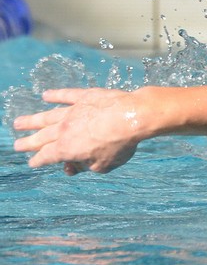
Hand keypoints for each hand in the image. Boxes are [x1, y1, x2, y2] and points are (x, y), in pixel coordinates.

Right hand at [12, 87, 148, 174]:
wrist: (131, 117)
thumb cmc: (119, 144)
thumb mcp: (103, 165)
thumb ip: (85, 167)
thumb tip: (72, 169)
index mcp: (68, 148)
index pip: (48, 156)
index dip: (39, 160)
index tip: (32, 163)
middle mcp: (64, 129)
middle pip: (42, 137)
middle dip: (29, 142)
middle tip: (17, 145)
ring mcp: (72, 111)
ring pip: (46, 116)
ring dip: (31, 120)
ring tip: (18, 122)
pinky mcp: (83, 97)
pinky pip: (65, 96)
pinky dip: (55, 95)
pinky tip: (45, 95)